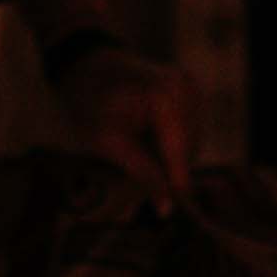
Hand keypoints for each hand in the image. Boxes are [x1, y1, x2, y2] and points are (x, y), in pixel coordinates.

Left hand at [53, 43, 195, 198]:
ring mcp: (191, 87)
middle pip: (188, 151)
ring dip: (166, 156)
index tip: (166, 213)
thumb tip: (167, 210)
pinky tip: (145, 135)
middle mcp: (187, 88)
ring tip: (134, 147)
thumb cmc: (88, 100)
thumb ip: (142, 174)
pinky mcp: (191, 91)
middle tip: (132, 174)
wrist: (85, 62)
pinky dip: (168, 142)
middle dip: (165, 168)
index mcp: (166, 97)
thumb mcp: (107, 141)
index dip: (174, 186)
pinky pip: (187, 131)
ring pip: (190, 144)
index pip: (180, 154)